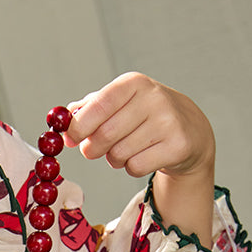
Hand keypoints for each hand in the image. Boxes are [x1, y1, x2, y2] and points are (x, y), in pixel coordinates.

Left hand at [64, 72, 215, 245]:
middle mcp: (153, 98)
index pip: (98, 106)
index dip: (79, 126)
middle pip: (105, 136)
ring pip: (119, 155)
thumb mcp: (117, 103)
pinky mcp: (178, 146)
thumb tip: (61, 121)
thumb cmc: (142, 115)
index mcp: (133, 83)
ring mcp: (169, 122)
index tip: (71, 138)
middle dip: (93, 149)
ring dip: (114, 159)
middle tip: (96, 149)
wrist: (189, 129)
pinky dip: (131, 167)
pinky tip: (144, 156)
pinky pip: (136, 167)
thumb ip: (87, 110)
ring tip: (127, 149)